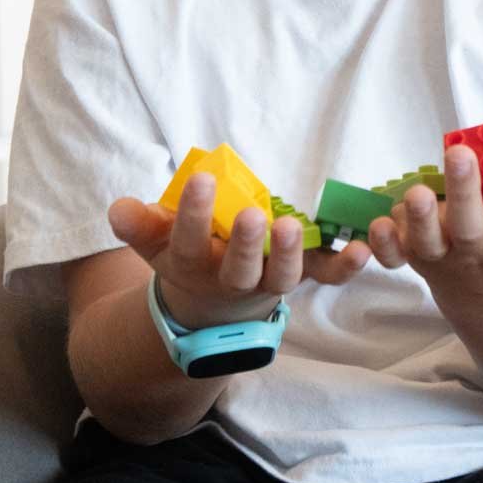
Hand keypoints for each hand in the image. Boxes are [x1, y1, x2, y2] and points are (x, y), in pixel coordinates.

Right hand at [108, 173, 371, 328]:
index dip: (194, 215)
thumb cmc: (184, 252)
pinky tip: (362, 249)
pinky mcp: (301, 276)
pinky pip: (325, 277)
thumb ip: (140, 224)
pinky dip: (344, 268)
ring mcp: (269, 280)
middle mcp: (232, 278)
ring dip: (291, 254)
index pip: (189, 242)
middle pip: (240, 269)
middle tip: (252, 215)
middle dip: (245, 244)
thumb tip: (121, 209)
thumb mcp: (154, 240)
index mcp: (191, 264)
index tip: (201, 182)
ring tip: (293, 226)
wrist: (213, 301)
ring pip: (282, 277)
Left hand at [366, 144, 482, 313]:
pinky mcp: (417, 260)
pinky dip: (384, 245)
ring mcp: (445, 259)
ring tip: (415, 192)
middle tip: (459, 153)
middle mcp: (480, 252)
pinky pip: (396, 257)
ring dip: (419, 220)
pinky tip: (377, 222)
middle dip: (464, 191)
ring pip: (428, 243)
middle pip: (470, 226)